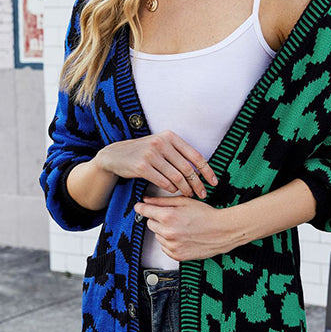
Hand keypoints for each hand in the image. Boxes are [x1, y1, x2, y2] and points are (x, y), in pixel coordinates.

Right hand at [96, 131, 216, 197]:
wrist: (116, 155)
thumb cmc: (143, 152)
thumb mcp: (161, 145)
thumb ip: (178, 153)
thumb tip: (200, 169)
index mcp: (170, 137)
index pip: (195, 155)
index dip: (207, 170)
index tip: (213, 181)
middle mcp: (162, 143)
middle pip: (187, 169)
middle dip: (197, 184)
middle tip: (202, 193)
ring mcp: (151, 154)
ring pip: (176, 177)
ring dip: (185, 189)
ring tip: (188, 194)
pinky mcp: (142, 166)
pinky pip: (163, 182)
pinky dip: (171, 189)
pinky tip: (173, 191)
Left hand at [134, 196, 234, 261]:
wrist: (222, 231)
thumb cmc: (206, 215)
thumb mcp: (184, 202)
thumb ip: (162, 201)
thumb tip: (146, 200)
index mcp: (168, 217)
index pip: (144, 211)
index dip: (142, 207)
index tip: (140, 207)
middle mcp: (168, 232)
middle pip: (150, 224)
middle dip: (158, 219)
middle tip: (172, 217)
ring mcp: (172, 246)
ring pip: (157, 236)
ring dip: (164, 232)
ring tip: (181, 227)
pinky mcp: (177, 255)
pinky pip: (164, 248)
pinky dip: (170, 243)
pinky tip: (182, 237)